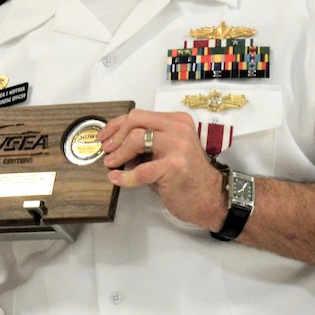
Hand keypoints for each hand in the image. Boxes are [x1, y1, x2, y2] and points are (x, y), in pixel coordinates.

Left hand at [99, 109, 227, 231]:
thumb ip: (146, 143)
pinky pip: (141, 170)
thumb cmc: (185, 177)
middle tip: (106, 149)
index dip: (116, 125)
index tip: (104, 136)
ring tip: (110, 164)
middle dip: (115, 135)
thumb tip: (114, 144)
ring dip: (119, 153)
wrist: (210, 199)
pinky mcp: (174, 166)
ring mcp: (178, 146)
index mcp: (176, 121)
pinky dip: (124, 176)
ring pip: (137, 139)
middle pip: (136, 120)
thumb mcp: (166, 152)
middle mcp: (179, 129)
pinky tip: (117, 179)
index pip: (139, 115)